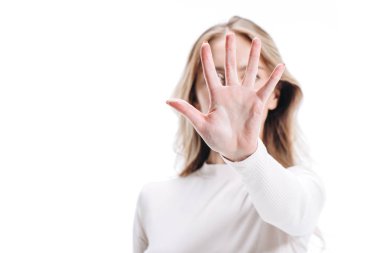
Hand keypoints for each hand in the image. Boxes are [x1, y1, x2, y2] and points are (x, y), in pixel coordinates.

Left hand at [166, 32, 284, 161]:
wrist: (235, 149)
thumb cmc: (217, 138)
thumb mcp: (201, 124)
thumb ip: (187, 110)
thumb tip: (167, 100)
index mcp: (217, 96)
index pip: (211, 73)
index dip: (207, 60)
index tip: (205, 45)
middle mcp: (231, 92)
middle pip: (230, 66)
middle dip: (230, 50)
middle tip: (229, 34)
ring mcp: (245, 96)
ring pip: (250, 71)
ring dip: (254, 56)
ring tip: (256, 40)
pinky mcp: (257, 103)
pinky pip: (267, 87)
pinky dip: (273, 77)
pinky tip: (281, 65)